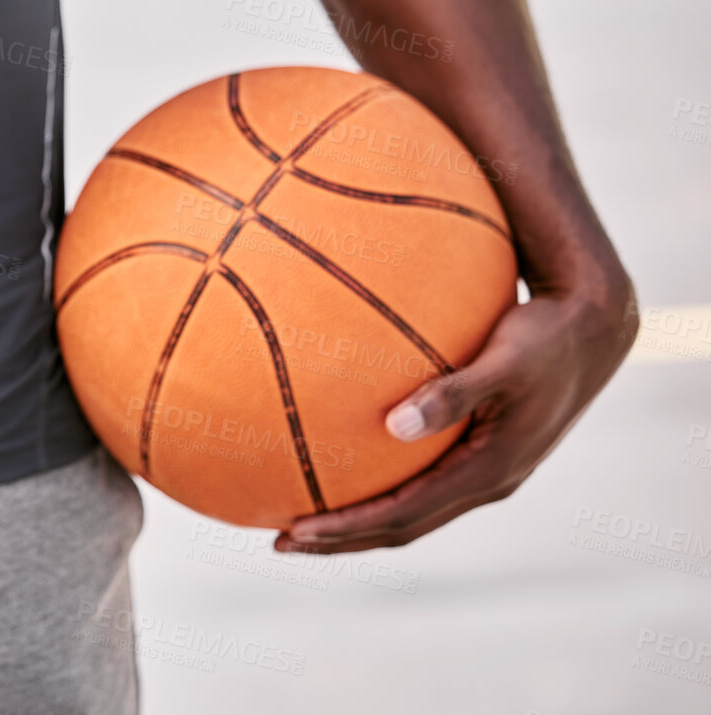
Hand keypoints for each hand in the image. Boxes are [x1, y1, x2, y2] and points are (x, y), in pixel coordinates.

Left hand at [274, 279, 636, 553]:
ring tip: (302, 520)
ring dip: (357, 522)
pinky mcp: (481, 453)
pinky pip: (420, 484)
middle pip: (401, 528)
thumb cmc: (545, 339)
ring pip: (411, 513)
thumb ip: (453, 392)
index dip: (347, 530)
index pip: (403, 517)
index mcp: (490, 471)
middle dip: (341, 540)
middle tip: (280, 541)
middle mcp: (487, 483)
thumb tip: (394, 425)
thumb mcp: (503, 360)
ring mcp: (485, 472)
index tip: (295, 533)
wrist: (594, 331)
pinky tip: (345, 466)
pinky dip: (380, 490)